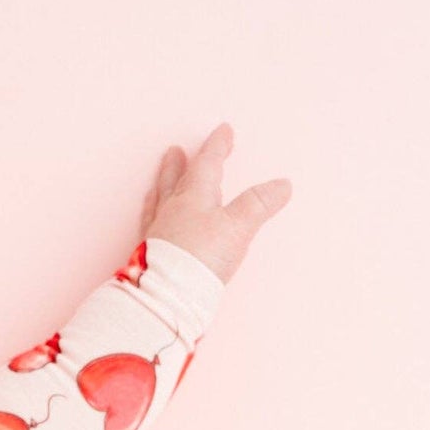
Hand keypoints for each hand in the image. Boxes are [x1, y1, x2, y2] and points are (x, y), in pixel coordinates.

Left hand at [138, 123, 291, 284]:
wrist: (168, 297)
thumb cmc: (201, 258)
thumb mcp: (238, 227)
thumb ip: (258, 205)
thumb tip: (282, 185)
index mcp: (194, 196)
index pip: (207, 163)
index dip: (217, 146)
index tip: (223, 132)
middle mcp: (171, 211)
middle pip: (176, 180)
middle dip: (180, 164)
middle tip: (175, 151)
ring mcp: (157, 234)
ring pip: (158, 203)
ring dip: (161, 188)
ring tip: (158, 182)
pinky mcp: (147, 258)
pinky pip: (148, 229)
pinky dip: (151, 220)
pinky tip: (151, 226)